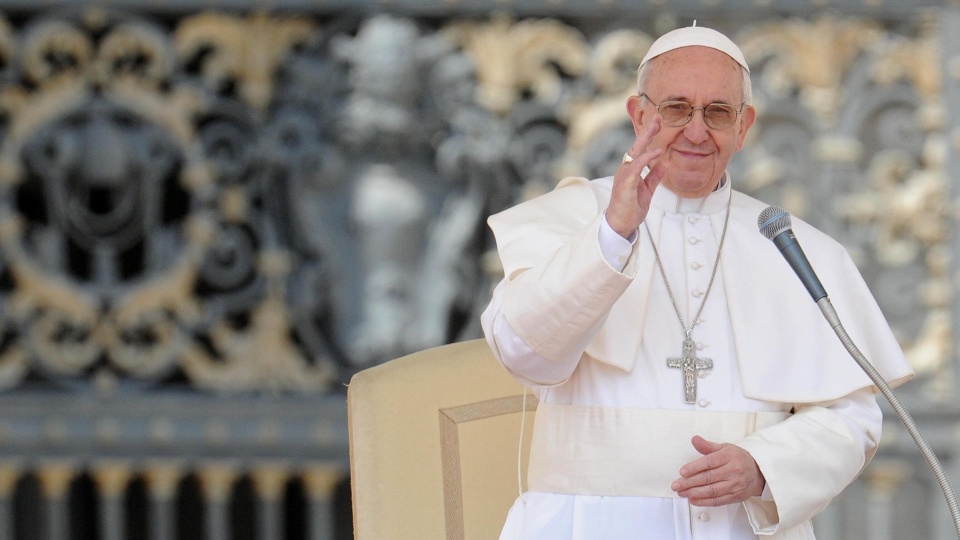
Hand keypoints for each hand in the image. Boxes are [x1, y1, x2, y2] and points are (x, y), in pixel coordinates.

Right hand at [606, 114, 667, 238]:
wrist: (621, 225)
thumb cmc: (631, 208)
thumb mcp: (648, 190)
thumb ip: (655, 176)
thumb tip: (665, 162)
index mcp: (630, 170)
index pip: (640, 149)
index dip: (649, 136)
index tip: (659, 123)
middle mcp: (625, 169)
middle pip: (637, 146)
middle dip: (647, 131)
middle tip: (658, 117)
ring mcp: (624, 175)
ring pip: (635, 152)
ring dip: (646, 139)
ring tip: (657, 126)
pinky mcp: (625, 183)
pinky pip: (636, 167)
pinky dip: (647, 158)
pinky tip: (657, 152)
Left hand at [671, 435, 765, 506]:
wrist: (758, 472)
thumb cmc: (739, 459)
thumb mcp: (725, 448)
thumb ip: (707, 446)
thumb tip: (694, 439)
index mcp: (729, 457)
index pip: (709, 462)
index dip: (694, 468)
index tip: (682, 472)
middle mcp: (732, 471)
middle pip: (708, 478)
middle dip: (689, 482)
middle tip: (676, 485)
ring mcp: (734, 485)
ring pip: (712, 490)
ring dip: (694, 493)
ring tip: (682, 492)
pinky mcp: (735, 496)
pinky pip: (718, 500)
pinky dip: (704, 501)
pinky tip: (693, 499)